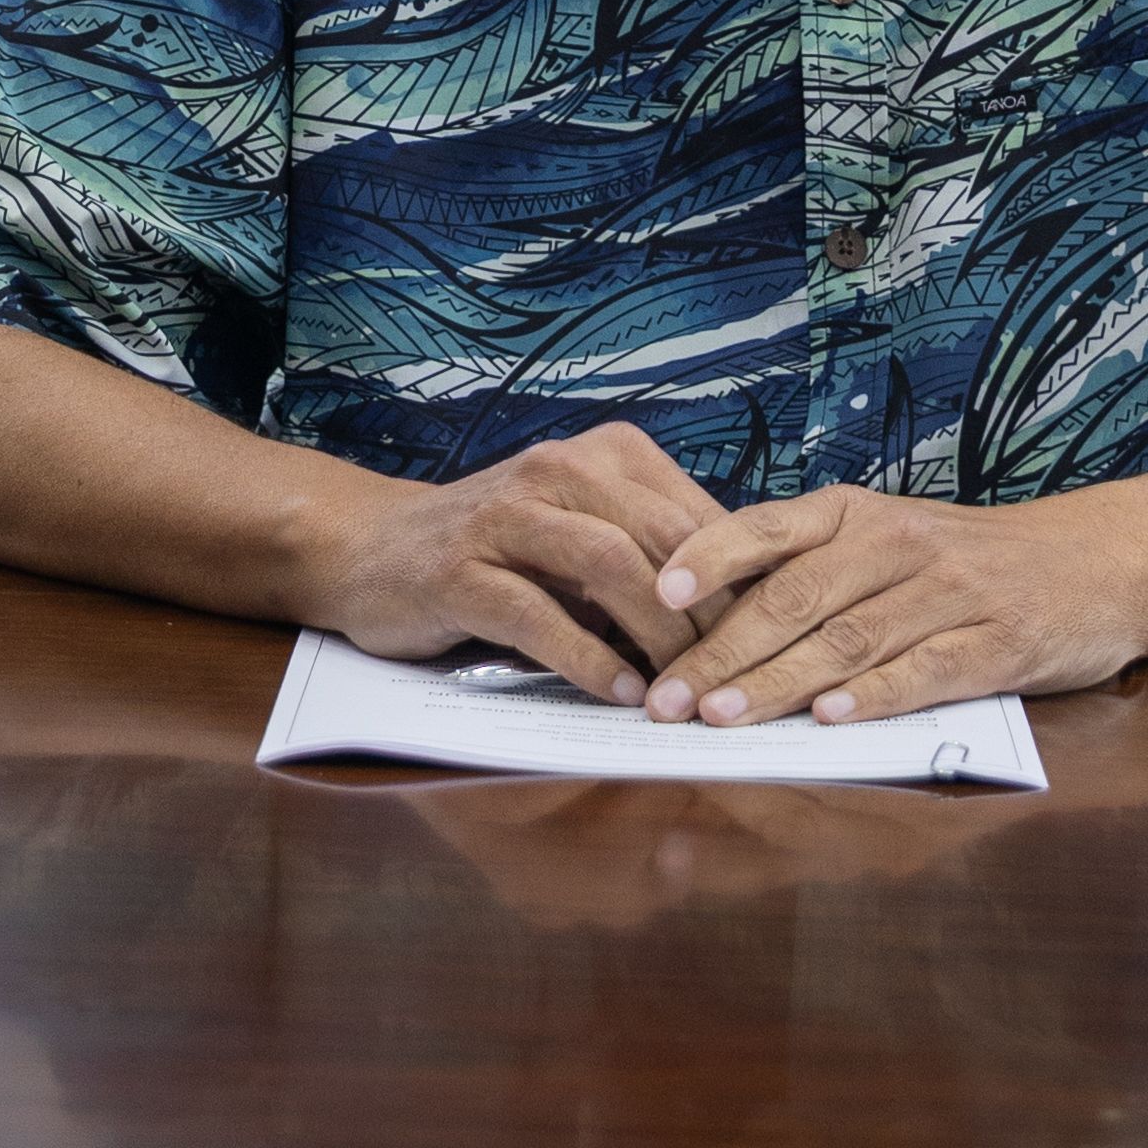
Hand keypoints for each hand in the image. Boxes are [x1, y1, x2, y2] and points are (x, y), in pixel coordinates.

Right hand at [310, 423, 724, 703]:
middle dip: (708, 610)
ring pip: (606, 566)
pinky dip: (588, 658)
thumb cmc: (502, 550)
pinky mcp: (461, 571)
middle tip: (740, 674)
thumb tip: (743, 610)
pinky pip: (538, 614)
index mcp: (603, 454)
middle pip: (660, 536)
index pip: (694, 512)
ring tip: (687, 691)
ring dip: (656, 635)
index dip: (738, 577)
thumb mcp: (584, 534)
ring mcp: (505, 517)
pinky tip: (622, 694)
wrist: (376, 548)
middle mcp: (556, 468)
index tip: (772, 636)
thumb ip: (650, 557)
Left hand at [641, 481, 1142, 728]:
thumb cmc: (970, 559)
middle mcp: (898, 543)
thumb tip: (707, 617)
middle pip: (797, 596)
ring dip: (778, 681)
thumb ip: (813, 568)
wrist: (1096, 560)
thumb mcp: (887, 539)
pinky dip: (874, 697)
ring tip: (721, 717)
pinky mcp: (997, 643)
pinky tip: (831, 721)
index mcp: (860, 512)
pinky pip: (925, 669)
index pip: (770, 526)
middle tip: (665, 698)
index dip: (711, 555)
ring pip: (848, 638)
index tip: (654, 592)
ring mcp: (950, 592)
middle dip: (722, 650)